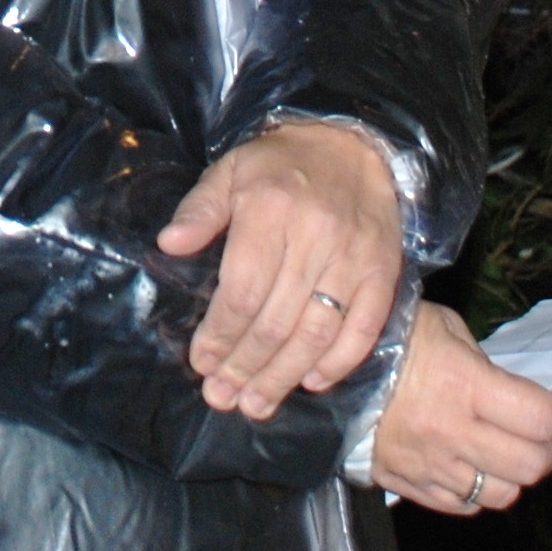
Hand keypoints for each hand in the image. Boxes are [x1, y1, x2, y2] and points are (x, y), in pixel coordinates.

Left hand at [159, 118, 402, 421]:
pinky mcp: (383, 273)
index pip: (241, 291)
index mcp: (270, 209)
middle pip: (275, 321)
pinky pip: (363, 330)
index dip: (219, 335)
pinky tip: (311, 382)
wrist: (355, 145)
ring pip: (316, 334)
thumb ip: (200, 209)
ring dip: (283, 377)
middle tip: (222, 398)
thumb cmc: (282, 164)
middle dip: (244, 367)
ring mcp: (354, 258)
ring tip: (256, 405)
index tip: (201, 363)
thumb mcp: (232, 170)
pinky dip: (338, 363)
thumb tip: (168, 245)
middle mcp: (314, 236)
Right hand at [371, 301, 551, 514]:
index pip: (541, 418)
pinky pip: (462, 505)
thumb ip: (485, 364)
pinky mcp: (408, 484)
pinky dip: (477, 491)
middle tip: (548, 433)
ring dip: (516, 474)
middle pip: (531, 464)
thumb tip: (512, 393)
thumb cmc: (389, 337)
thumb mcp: (445, 328)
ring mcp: (430, 464)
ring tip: (510, 452)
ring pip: (501, 494)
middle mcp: (451, 432)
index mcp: (464, 385)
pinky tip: (474, 466)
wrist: (325, 369)